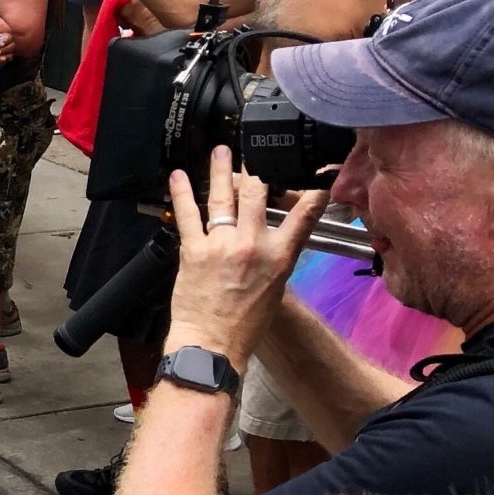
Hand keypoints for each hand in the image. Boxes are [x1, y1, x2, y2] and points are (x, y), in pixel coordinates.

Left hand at [165, 146, 328, 361]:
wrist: (213, 343)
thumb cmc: (246, 322)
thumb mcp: (277, 287)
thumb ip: (278, 256)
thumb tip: (278, 236)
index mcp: (279, 256)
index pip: (304, 215)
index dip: (312, 191)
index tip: (315, 175)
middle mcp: (253, 244)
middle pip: (258, 195)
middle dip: (256, 170)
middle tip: (252, 154)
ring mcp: (222, 244)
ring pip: (223, 198)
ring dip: (221, 171)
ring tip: (220, 151)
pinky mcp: (194, 250)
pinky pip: (187, 214)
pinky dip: (181, 192)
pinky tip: (178, 176)